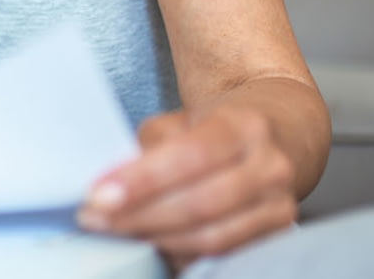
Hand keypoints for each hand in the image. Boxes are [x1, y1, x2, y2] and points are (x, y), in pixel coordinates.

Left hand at [76, 106, 298, 266]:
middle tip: (94, 217)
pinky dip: (179, 252)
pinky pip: (222, 255)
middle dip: (139, 215)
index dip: (142, 180)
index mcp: (245, 126)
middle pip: (200, 204)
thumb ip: (152, 145)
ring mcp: (279, 205)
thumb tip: (113, 181)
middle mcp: (270, 167)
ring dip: (155, 238)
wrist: (278, 134)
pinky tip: (149, 243)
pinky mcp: (277, 236)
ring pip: (212, 237)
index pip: (191, 156)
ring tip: (115, 231)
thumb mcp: (183, 119)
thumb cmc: (218, 127)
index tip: (98, 194)